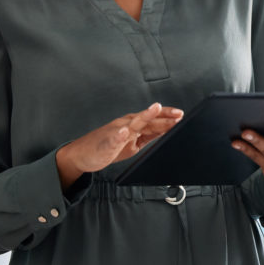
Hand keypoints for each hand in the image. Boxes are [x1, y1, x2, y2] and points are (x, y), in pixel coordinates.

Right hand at [56, 102, 183, 187]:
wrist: (82, 155)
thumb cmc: (108, 147)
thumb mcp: (133, 143)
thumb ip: (149, 136)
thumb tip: (166, 131)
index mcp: (134, 124)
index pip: (153, 118)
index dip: (167, 116)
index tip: (181, 115)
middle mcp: (126, 124)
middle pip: (147, 119)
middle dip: (163, 117)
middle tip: (178, 115)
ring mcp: (116, 131)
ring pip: (132, 123)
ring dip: (144, 116)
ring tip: (154, 109)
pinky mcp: (106, 142)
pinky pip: (113, 138)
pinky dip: (118, 135)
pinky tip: (124, 132)